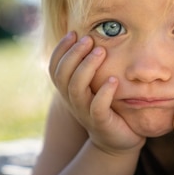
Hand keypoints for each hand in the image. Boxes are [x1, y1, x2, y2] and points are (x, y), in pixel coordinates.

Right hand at [49, 32, 144, 153]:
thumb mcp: (96, 85)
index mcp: (69, 90)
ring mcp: (85, 112)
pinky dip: (104, 93)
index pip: (55, 67)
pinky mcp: (101, 122)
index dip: (60, 49)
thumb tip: (95, 34)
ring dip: (87, 67)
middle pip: (63, 75)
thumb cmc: (108, 107)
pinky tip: (114, 80)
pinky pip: (97, 107)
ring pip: (77, 89)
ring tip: (102, 51)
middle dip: (74, 54)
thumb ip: (91, 66)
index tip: (73, 32)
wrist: (118, 141)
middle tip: (89, 39)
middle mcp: (73, 100)